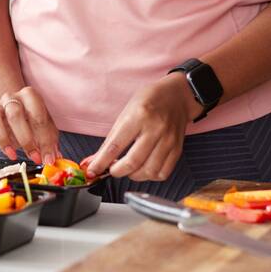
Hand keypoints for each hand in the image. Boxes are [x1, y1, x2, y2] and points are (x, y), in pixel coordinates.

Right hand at [0, 86, 59, 164]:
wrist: (15, 110)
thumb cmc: (32, 121)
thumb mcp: (46, 129)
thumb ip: (49, 143)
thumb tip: (52, 158)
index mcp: (30, 96)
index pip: (37, 115)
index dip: (44, 139)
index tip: (46, 157)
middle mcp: (11, 97)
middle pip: (14, 113)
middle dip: (25, 139)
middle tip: (32, 156)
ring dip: (3, 138)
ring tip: (12, 154)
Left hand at [82, 73, 200, 181]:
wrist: (177, 95)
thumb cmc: (150, 100)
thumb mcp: (126, 112)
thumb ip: (111, 139)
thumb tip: (94, 160)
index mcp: (139, 115)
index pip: (115, 146)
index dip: (101, 162)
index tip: (93, 171)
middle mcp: (155, 128)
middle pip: (133, 162)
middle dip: (117, 171)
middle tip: (112, 169)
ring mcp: (168, 140)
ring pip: (148, 171)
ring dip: (133, 176)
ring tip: (128, 169)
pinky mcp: (177, 149)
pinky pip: (163, 173)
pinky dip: (150, 176)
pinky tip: (144, 169)